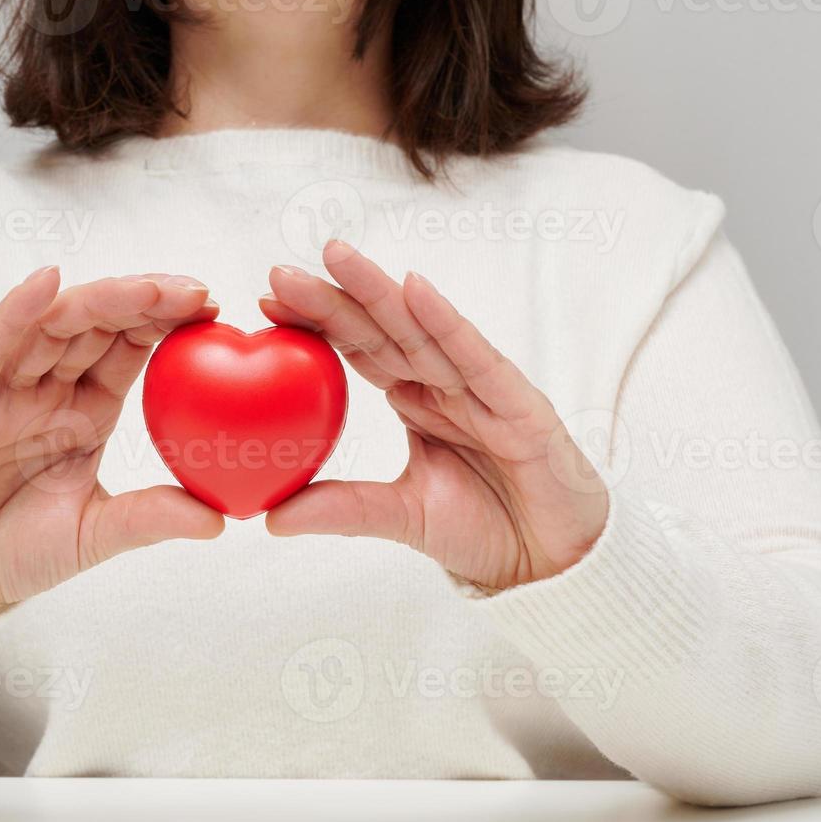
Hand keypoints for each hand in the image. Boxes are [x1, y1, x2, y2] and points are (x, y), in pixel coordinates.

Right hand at [0, 267, 224, 637]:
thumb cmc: (16, 553)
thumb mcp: (94, 535)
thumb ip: (149, 519)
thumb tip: (220, 521)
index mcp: (86, 411)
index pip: (130, 349)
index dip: (168, 323)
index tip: (213, 309)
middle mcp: (47, 390)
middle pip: (98, 325)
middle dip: (145, 301)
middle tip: (195, 292)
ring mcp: (1, 391)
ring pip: (50, 326)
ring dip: (98, 301)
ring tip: (145, 289)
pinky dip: (14, 313)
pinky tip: (46, 283)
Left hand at [260, 241, 608, 591]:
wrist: (553, 564)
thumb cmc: (486, 529)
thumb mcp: (401, 517)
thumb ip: (343, 508)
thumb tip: (270, 517)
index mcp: (416, 400)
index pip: (360, 351)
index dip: (317, 325)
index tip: (267, 303)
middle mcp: (446, 385)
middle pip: (382, 331)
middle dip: (334, 297)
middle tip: (279, 269)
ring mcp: (483, 390)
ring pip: (423, 332)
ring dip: (379, 292)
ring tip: (335, 257)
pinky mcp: (521, 406)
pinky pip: (478, 359)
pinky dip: (447, 323)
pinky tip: (413, 289)